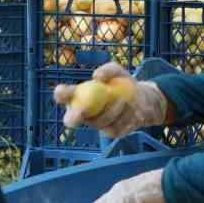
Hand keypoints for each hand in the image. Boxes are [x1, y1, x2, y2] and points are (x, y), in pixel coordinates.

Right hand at [53, 62, 168, 137]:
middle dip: (73, 117)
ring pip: (97, 123)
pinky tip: (132, 110)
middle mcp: (82, 113)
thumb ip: (107, 70)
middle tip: (81, 111)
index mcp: (77, 95)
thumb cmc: (123, 82)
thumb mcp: (117, 71)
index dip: (60, 94)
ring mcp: (95, 124)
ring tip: (125, 100)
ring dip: (112, 111)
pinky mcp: (110, 132)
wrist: (142, 98)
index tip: (63, 91)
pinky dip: (125, 117)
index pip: (63, 95)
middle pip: (70, 120)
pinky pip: (114, 128)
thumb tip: (96, 77)